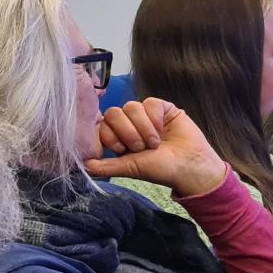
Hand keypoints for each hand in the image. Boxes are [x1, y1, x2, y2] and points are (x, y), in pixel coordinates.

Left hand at [85, 98, 229, 197]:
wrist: (189, 166)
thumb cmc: (161, 169)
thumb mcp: (129, 168)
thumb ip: (106, 166)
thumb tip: (83, 164)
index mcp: (120, 137)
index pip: (103, 124)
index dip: (111, 135)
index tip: (124, 150)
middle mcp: (131, 124)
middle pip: (114, 112)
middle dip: (128, 132)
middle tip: (142, 147)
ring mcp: (147, 115)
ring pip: (132, 106)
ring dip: (144, 127)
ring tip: (155, 142)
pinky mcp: (163, 108)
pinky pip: (150, 102)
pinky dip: (155, 117)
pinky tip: (163, 129)